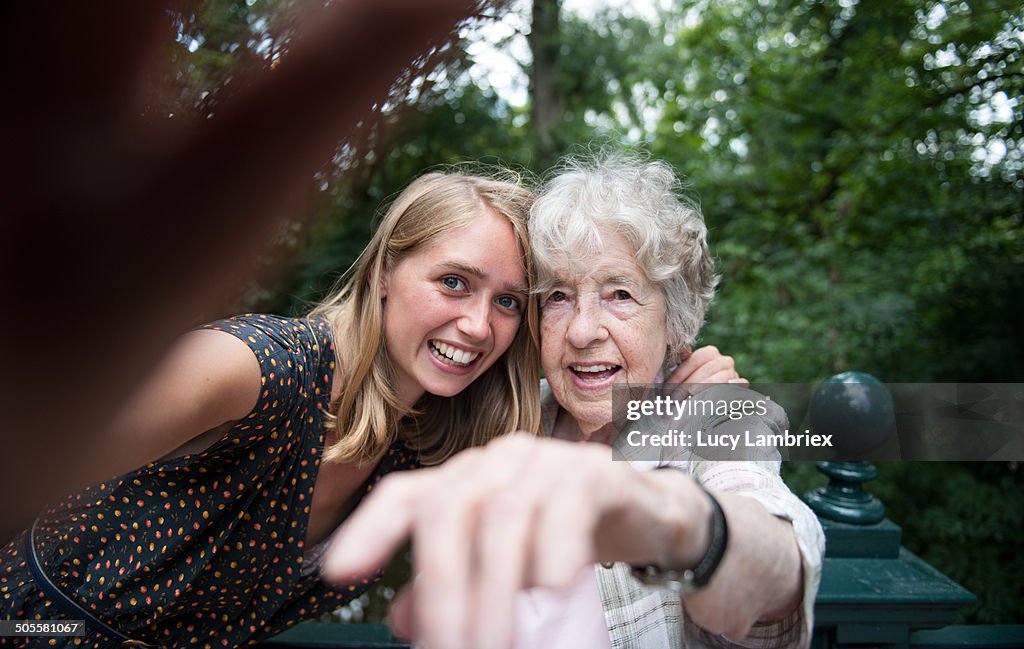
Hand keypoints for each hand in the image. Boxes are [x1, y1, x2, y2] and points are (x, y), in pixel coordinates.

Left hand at [321, 434, 707, 648]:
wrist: (649, 516)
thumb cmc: (566, 542)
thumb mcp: (502, 573)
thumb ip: (451, 588)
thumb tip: (402, 618)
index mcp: (466, 480)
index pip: (406, 496)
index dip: (369, 530)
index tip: (337, 575)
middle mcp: (497, 461)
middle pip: (449, 511)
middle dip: (443, 591)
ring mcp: (545, 460)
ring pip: (503, 516)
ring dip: (495, 590)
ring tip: (499, 645)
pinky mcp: (594, 472)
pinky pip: (566, 503)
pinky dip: (555, 547)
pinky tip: (551, 589)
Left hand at [667, 345, 746, 395]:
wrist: (708, 404)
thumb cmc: (690, 388)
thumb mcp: (683, 375)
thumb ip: (680, 362)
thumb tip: (684, 351)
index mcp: (710, 353)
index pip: (695, 360)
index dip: (679, 375)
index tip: (667, 389)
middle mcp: (724, 361)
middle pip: (707, 369)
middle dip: (688, 385)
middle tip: (674, 399)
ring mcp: (734, 373)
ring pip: (721, 377)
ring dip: (703, 389)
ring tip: (689, 400)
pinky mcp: (742, 387)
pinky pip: (741, 384)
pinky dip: (732, 386)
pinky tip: (720, 392)